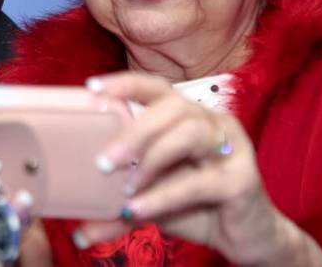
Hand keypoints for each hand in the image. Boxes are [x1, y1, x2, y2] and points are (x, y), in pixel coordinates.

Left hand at [74, 72, 297, 264]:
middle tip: (104, 161)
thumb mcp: (150, 200)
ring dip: (151, 158)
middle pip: (172, 106)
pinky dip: (163, 194)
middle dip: (134, 131)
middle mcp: (211, 122)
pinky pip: (198, 181)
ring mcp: (231, 147)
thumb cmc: (194, 206)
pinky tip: (138, 208)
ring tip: (125, 188)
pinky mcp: (242, 180)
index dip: (125, 83)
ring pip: (189, 133)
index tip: (92, 89)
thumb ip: (117, 208)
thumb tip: (78, 234)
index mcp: (186, 116)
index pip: (156, 87)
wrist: (242, 238)